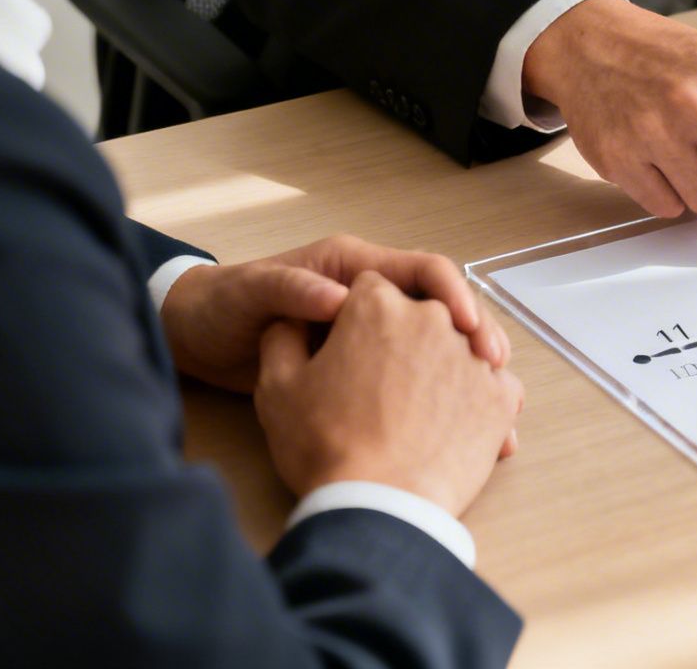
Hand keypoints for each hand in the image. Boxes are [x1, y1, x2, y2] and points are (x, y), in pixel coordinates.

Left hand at [162, 234, 508, 392]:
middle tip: (496, 368)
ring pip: (439, 347)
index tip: (469, 328)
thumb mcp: (252, 294)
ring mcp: (373, 335)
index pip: (423, 271)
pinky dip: (445, 399)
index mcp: (355, 269)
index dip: (453, 295)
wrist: (197, 339)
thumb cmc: (223, 307)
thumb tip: (339, 299)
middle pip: (443, 311)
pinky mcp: (368, 369)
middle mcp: (373, 298)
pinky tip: (466, 428)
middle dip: (477, 335)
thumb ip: (292, 290)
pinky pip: (417, 378)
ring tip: (498, 404)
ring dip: (469, 371)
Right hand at [256, 272, 523, 514]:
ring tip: (417, 411)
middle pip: (419, 313)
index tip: (349, 351)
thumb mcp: (277, 387)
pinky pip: (494, 382)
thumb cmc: (324, 446)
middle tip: (381, 387)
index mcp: (378, 304)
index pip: (369, 289)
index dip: (355, 319)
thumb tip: (292, 319)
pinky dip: (475, 397)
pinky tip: (453, 423)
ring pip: (458, 346)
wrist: (380, 507)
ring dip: (441, 367)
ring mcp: (474, 355)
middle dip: (401, 340)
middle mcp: (434, 317)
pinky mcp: (502, 395)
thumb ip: (283, 337)